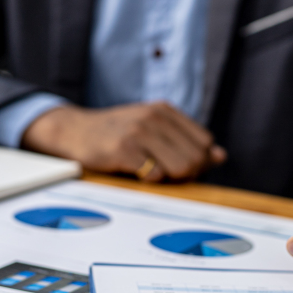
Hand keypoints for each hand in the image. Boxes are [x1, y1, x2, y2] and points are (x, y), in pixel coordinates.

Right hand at [21, 101, 226, 181]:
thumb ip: (185, 141)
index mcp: (165, 111)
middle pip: (196, 157)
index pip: (204, 142)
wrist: (73, 131)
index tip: (177, 166)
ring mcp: (139, 132)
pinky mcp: (124, 149)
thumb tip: (220, 156)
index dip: (197, 160)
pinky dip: (149, 182)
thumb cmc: (115, 134)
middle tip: (163, 174)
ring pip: (181, 167)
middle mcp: (155, 117)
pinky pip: (155, 176)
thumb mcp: (151, 130)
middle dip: (186, 173)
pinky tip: (135, 173)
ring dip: (169, 179)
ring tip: (150, 173)